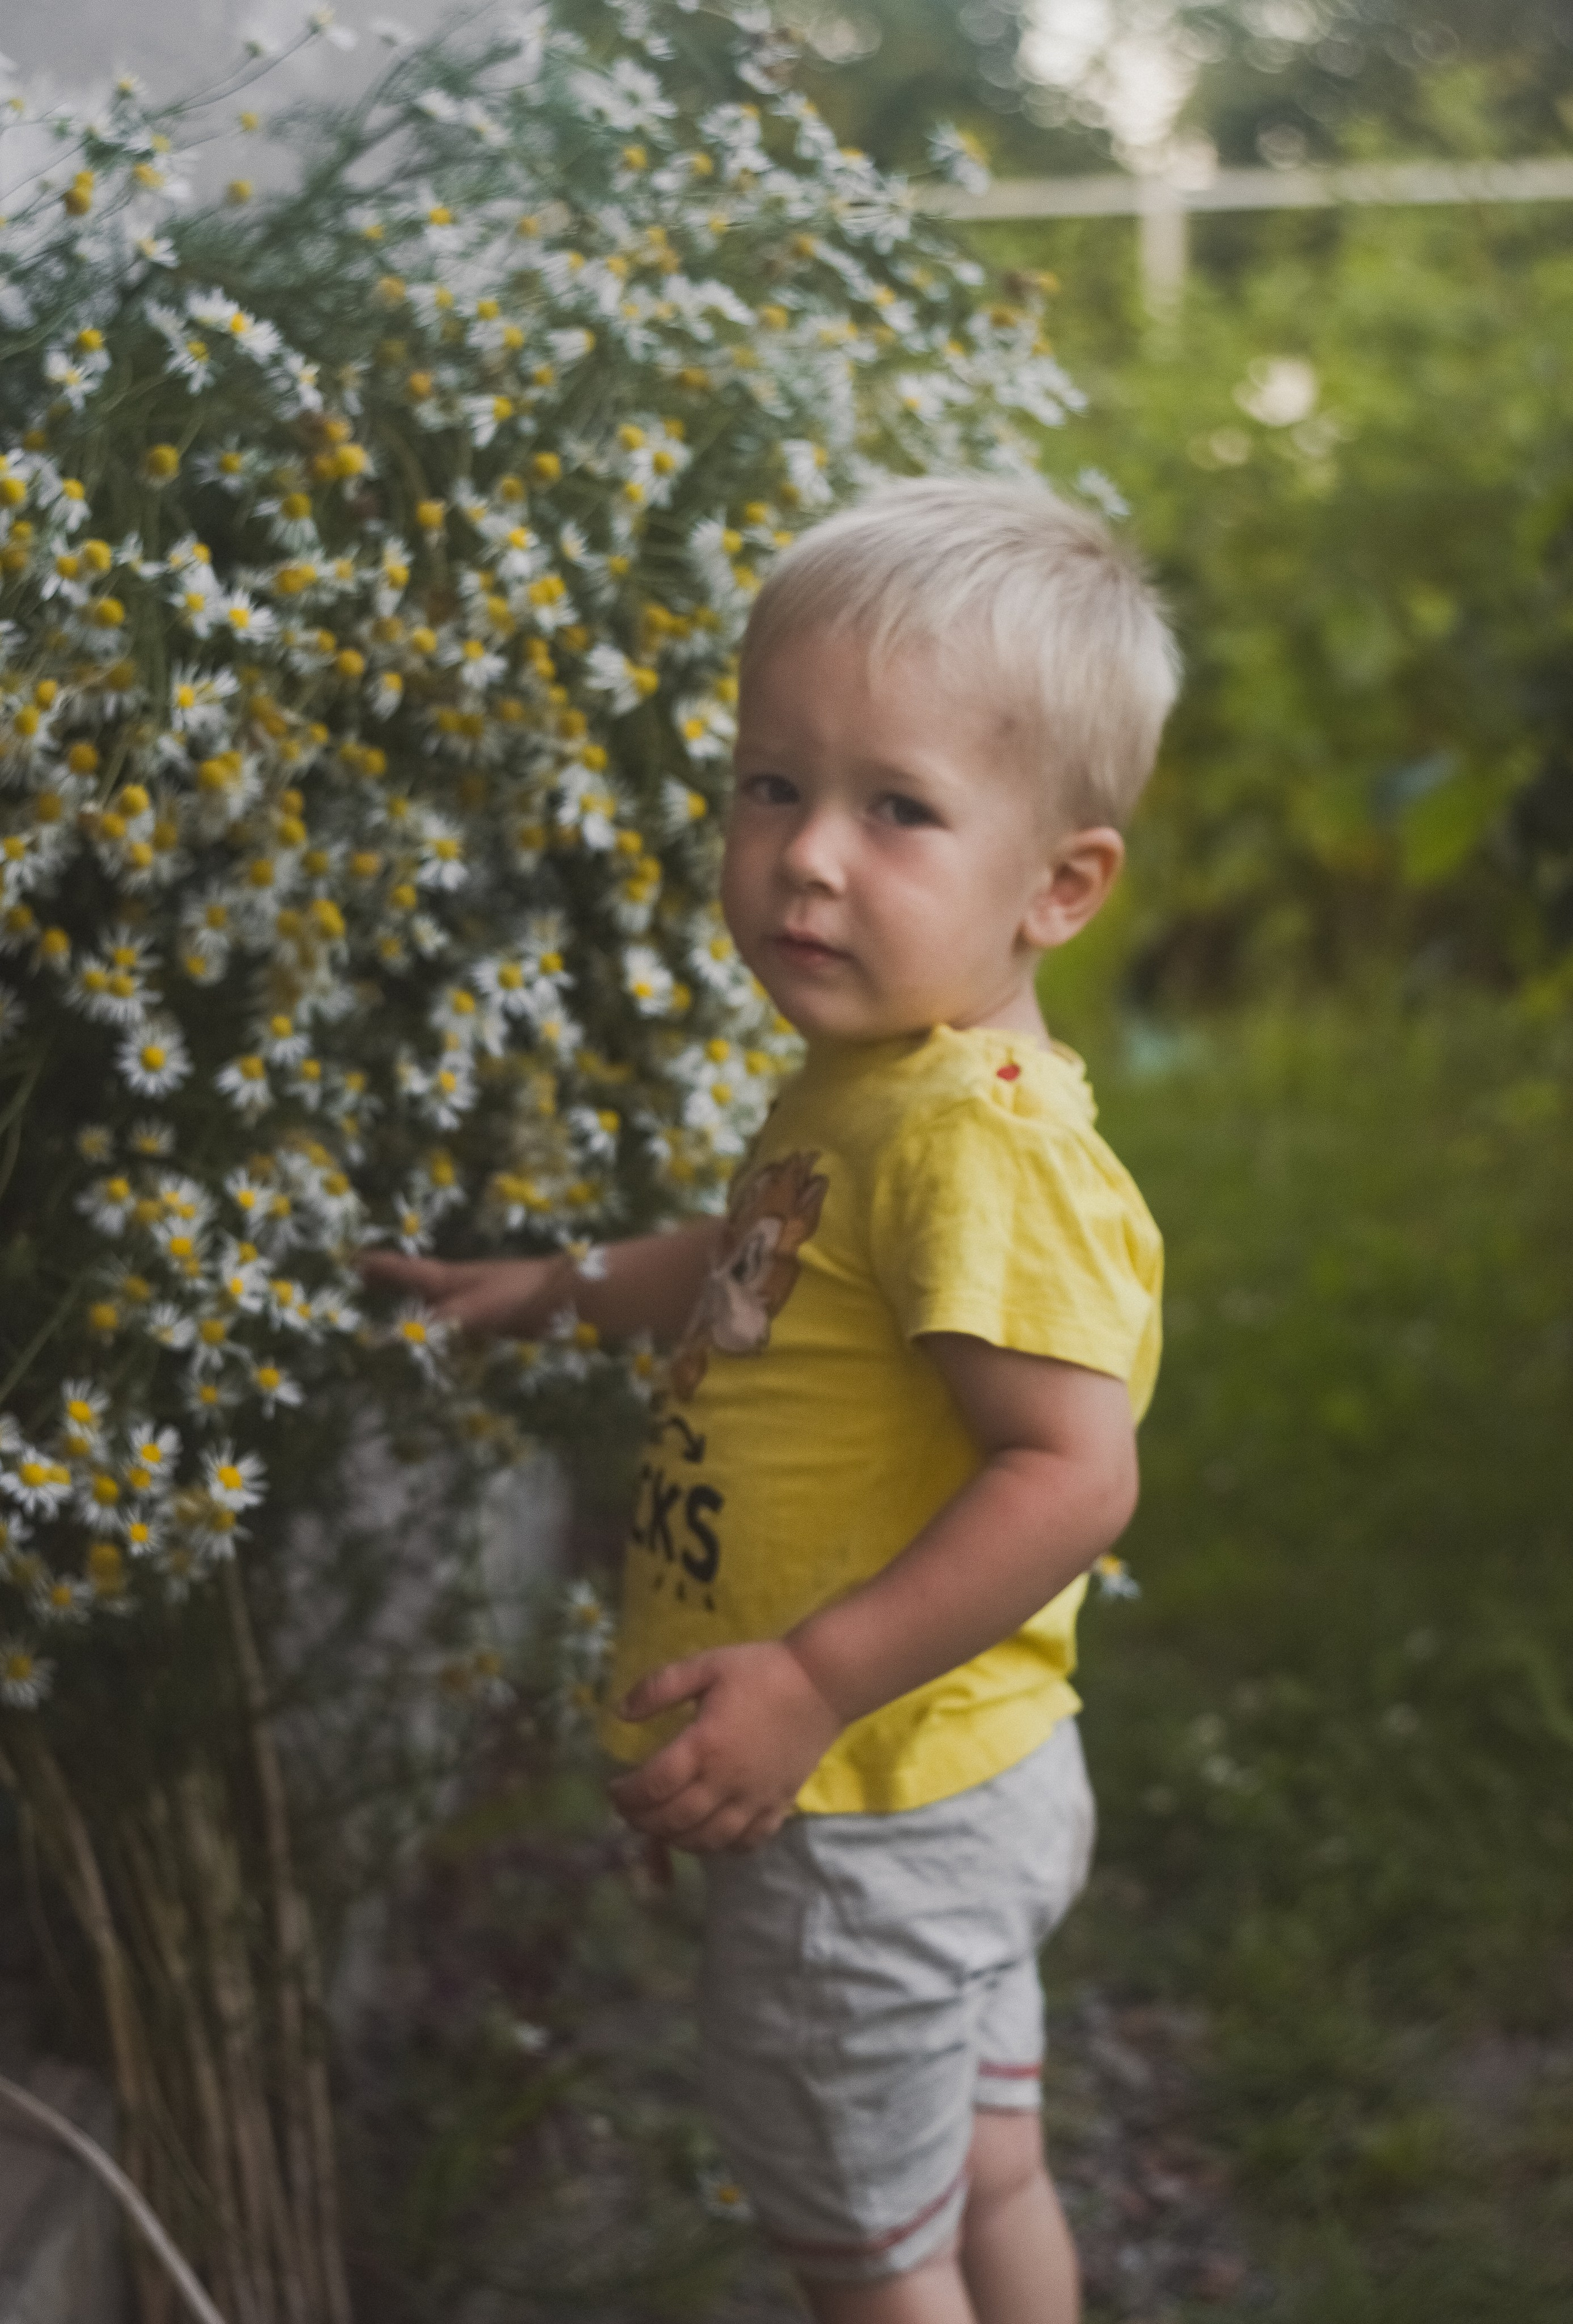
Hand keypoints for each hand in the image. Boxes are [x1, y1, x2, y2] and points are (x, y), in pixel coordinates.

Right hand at [354, 1250, 568, 1338]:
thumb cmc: (516, 1294)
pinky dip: (440, 1330)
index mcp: (444, 1277)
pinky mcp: (492, 1319)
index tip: (347, 1259)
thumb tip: (389, 1342)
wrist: (566, 1296)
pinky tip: (439, 1341)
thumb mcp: (469, 1309)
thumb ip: (433, 1325)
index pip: (401, 1269)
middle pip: (414, 1282)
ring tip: (389, 1311)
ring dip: (411, 1304)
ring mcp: (474, 1300)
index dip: (375, 1266)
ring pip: (434, 1302)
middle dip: (387, 1281)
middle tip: (359, 1280)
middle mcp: (455, 1286)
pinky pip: (456, 1324)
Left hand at [607, 1641, 844, 1853]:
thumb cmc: (762, 1670)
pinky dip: (721, 1848)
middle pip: (674, 1820)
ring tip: (661, 1826)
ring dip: (676, 1839)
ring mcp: (755, 1799)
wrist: (823, 1682)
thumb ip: (659, 1687)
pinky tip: (708, 1836)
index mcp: (704, 1746)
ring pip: (707, 1840)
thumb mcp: (705, 1665)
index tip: (613, 1789)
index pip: (653, 1786)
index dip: (626, 1795)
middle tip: (630, 1812)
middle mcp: (727, 1781)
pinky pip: (746, 1843)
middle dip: (643, 1821)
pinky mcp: (779, 1805)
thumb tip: (620, 1712)